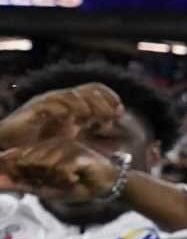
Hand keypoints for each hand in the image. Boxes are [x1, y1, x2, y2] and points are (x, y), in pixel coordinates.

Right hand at [0, 82, 121, 151]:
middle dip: (102, 102)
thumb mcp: (75, 142)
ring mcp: (46, 103)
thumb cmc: (43, 145)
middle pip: (86, 90)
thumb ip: (94, 140)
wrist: (13, 149)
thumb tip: (120, 149)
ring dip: (85, 105)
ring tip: (93, 118)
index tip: (120, 112)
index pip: (95, 89)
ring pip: (70, 95)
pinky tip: (71, 120)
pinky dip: (62, 110)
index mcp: (73, 104)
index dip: (110, 97)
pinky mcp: (32, 110)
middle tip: (112, 116)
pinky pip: (49, 104)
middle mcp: (61, 100)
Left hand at [0, 138, 121, 204]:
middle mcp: (51, 144)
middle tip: (59, 182)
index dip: (12, 167)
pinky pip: (59, 169)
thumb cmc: (78, 186)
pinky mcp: (77, 153)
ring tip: (69, 181)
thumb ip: (24, 184)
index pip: (16, 155)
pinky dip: (66, 180)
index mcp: (42, 149)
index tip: (14, 179)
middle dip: (39, 179)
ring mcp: (65, 146)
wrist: (107, 186)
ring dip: (55, 180)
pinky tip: (75, 180)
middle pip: (27, 162)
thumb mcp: (48, 188)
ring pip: (43, 166)